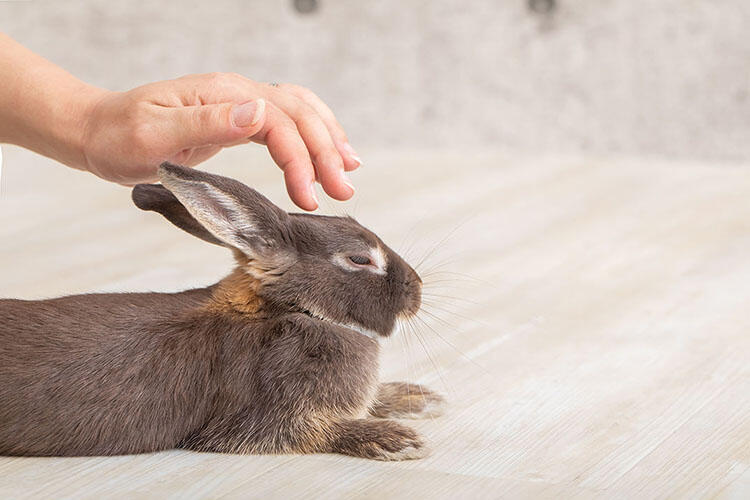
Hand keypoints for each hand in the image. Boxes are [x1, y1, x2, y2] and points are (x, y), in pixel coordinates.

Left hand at [82, 73, 360, 209]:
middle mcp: (237, 92)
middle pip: (299, 114)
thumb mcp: (154, 135)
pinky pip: (287, 118)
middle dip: (326, 153)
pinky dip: (313, 133)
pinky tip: (326, 151)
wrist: (99, 132)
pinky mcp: (238, 117)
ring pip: (301, 111)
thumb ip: (207, 123)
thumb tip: (258, 113)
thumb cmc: (120, 138)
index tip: (308, 200)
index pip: (278, 121)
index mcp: (222, 95)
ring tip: (348, 172)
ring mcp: (240, 102)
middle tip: (343, 193)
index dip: (299, 159)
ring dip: (328, 140)